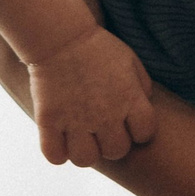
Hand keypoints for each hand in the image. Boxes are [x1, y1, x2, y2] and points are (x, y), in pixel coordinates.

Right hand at [26, 26, 158, 166]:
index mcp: (128, 98)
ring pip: (86, 159)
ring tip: (81, 137)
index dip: (138, 130)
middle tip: (102, 129)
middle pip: (117, 151)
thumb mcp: (129, 60)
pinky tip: (60, 139)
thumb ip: (142, 86)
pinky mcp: (49, 121)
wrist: (59, 36)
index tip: (128, 122)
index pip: (145, 134)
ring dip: (85, 151)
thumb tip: (145, 107)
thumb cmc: (97, 47)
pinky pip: (55, 156)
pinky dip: (58, 152)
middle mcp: (105, 113)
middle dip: (112, 142)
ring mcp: (76, 119)